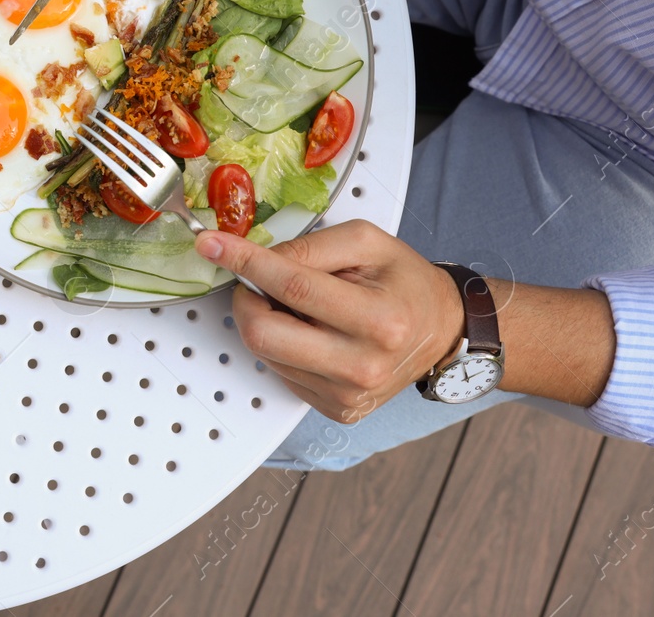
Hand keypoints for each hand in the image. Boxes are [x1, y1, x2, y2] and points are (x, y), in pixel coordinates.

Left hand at [194, 220, 465, 422]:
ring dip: (267, 321)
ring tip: (301, 307)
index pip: (292, 288)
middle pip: (263, 334)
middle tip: (255, 280)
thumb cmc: (404, 282)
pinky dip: (283, 345)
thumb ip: (310, 246)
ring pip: (266, 353)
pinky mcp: (336, 410)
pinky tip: (310, 332)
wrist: (442, 332)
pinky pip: (281, 372)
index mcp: (379, 321)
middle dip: (245, 299)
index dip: (244, 263)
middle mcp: (362, 367)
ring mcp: (347, 396)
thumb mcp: (367, 243)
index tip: (210, 244)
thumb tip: (255, 257)